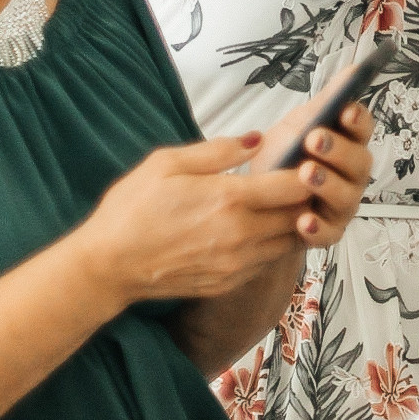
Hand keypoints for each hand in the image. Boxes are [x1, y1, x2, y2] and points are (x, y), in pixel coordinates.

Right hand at [75, 104, 374, 303]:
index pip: (295, 185)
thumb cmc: (132, 209)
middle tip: (308, 176)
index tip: (311, 157)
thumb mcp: (168, 162)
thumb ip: (220, 150)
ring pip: (290, 239)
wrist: (107, 266)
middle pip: (300, 214)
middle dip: (308, 195)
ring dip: (295, 220)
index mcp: (229, 200)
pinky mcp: (230, 280)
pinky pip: (268, 259)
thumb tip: (258, 139)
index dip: (310, 170)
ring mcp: (237, 262)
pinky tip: (263, 225)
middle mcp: (241, 235)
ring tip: (287, 200)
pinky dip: (275, 242)